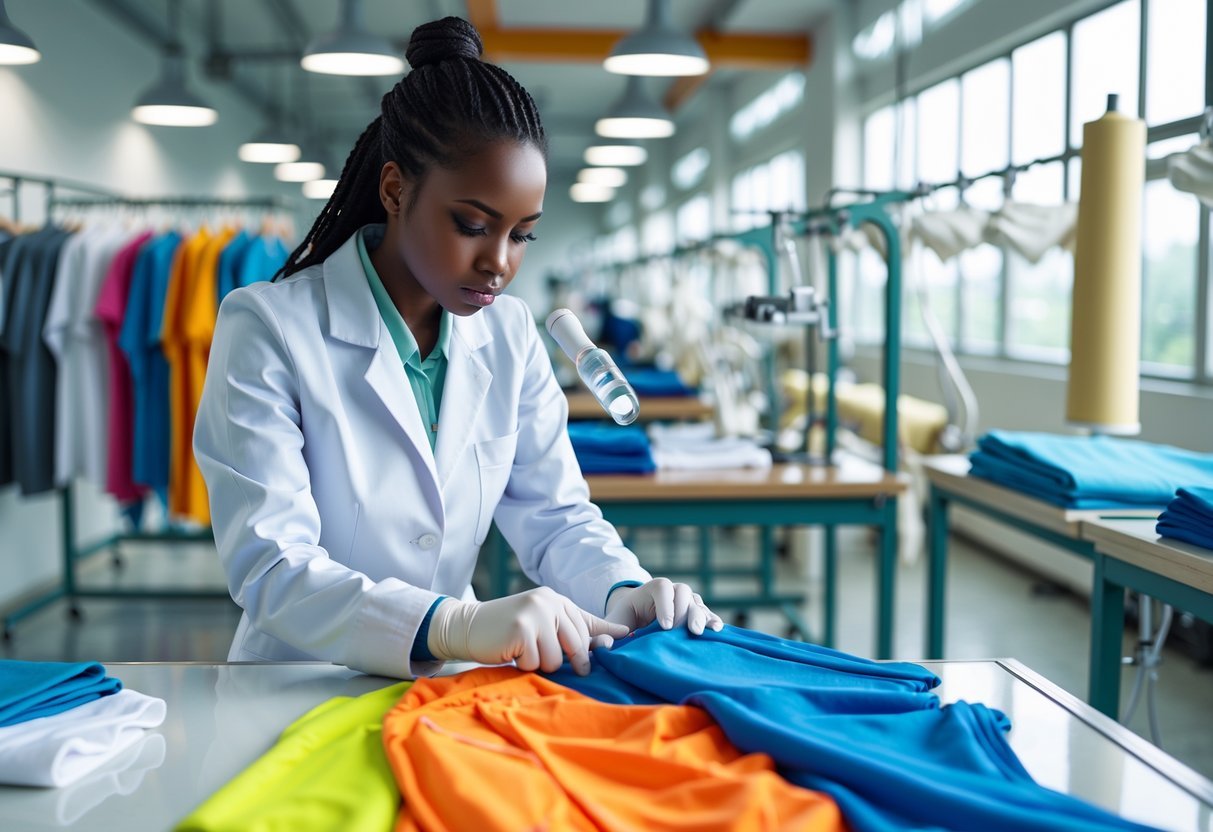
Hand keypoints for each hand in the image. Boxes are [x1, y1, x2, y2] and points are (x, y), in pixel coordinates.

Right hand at [426, 587, 630, 675]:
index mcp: (557, 600)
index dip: (595, 646)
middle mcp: (548, 602)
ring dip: (538, 664)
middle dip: (567, 662)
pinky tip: (510, 653)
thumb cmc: (507, 631)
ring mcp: (535, 613)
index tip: (606, 653)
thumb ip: (575, 629)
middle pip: (577, 644)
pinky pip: (535, 662)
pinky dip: (523, 665)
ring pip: (556, 659)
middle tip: (544, 661)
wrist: (467, 627)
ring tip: (522, 652)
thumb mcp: (543, 623)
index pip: (588, 626)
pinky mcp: (521, 628)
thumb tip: (622, 634)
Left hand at [605, 578, 723, 636]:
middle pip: (683, 593)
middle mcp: (673, 590)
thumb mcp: (615, 622)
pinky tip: (716, 631)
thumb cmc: (626, 618)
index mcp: (652, 588)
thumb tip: (605, 646)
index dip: (666, 605)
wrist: (639, 617)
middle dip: (686, 612)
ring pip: (697, 603)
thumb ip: (609, 631)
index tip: (665, 627)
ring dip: (701, 617)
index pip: (662, 589)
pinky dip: (712, 621)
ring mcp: (686, 601)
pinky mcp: (696, 613)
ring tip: (701, 632)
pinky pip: (707, 614)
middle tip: (689, 631)